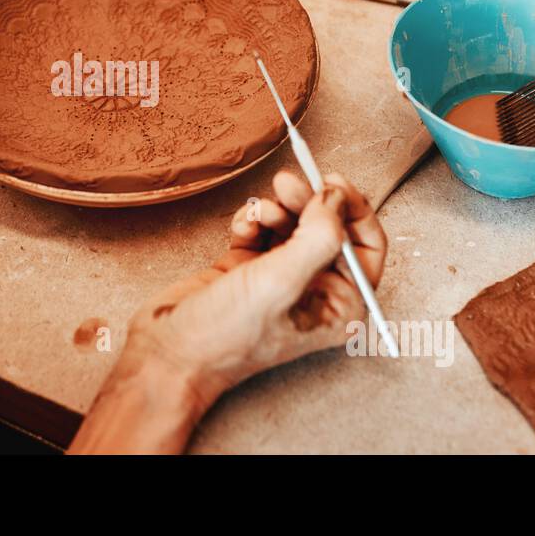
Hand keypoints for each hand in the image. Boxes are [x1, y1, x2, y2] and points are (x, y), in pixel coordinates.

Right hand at [124, 171, 387, 408]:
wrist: (168, 353)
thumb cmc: (226, 337)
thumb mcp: (280, 283)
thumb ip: (318, 239)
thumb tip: (335, 199)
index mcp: (339, 306)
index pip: (366, 246)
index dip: (352, 210)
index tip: (329, 182)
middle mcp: (316, 292)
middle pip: (328, 229)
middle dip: (308, 203)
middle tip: (286, 182)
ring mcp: (282, 279)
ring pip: (294, 224)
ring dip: (277, 210)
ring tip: (258, 212)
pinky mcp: (250, 268)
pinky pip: (262, 229)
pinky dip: (252, 221)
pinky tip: (240, 227)